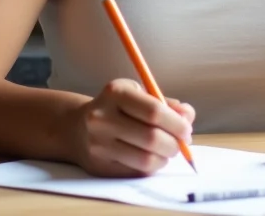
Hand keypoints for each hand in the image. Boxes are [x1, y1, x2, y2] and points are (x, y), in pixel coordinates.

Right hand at [69, 78, 194, 176]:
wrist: (77, 126)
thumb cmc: (117, 107)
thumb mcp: (138, 93)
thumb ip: (165, 103)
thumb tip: (188, 117)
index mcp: (115, 93)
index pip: (153, 111)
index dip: (176, 123)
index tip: (187, 129)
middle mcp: (103, 118)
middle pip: (151, 137)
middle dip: (174, 143)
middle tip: (181, 143)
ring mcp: (99, 144)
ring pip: (144, 159)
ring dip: (165, 157)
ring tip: (168, 151)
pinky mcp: (99, 165)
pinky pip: (135, 171)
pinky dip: (152, 166)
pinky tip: (153, 157)